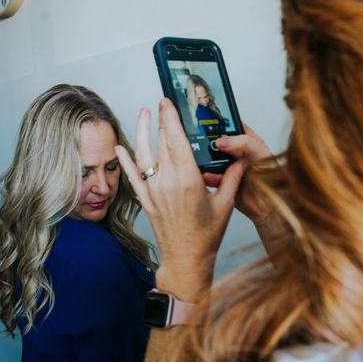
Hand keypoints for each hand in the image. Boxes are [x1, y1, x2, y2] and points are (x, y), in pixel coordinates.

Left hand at [115, 99, 244, 300]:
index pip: (177, 140)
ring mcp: (154, 191)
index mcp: (188, 180)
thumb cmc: (206, 236)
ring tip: (143, 113)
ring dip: (141, 132)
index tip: (168, 102)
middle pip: (161, 142)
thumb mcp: (226, 204)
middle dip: (160, 119)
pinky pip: (132, 176)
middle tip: (161, 102)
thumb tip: (242, 159)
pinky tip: (120, 147)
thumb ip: (233, 178)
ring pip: (143, 154)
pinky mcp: (146, 200)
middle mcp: (168, 182)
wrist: (186, 259)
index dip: (171, 118)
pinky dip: (125, 160)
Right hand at [202, 124, 273, 225]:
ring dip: (207, 159)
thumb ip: (244, 144)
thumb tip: (223, 140)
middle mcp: (236, 153)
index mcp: (247, 141)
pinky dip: (208, 175)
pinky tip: (210, 175)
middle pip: (217, 142)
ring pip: (211, 159)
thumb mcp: (262, 154)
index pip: (230, 125)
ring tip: (206, 160)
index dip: (219, 121)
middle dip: (209, 142)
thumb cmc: (274, 179)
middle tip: (203, 142)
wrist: (270, 205)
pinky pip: (211, 176)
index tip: (207, 119)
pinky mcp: (222, 181)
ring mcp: (228, 167)